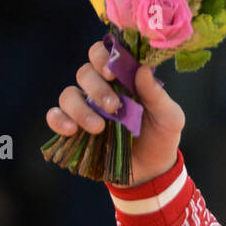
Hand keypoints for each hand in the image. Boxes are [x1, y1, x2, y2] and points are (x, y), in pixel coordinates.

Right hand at [45, 39, 185, 185]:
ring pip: (69, 95)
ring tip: (98, 128)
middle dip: (96, 88)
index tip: (111, 72)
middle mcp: (100, 88)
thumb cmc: (161, 137)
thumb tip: (143, 70)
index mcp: (122, 77)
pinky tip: (71, 130)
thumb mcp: (169, 117)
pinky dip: (58, 120)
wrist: (153, 171)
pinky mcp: (75, 128)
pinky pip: (56, 117)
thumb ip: (157, 95)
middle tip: (113, 107)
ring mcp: (85, 108)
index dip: (103, 57)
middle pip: (85, 73)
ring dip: (80, 109)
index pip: (104, 54)